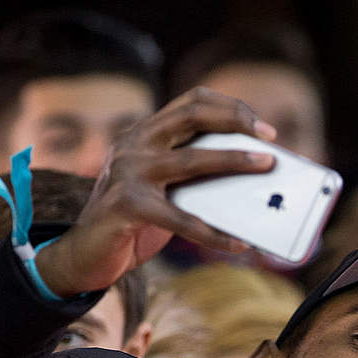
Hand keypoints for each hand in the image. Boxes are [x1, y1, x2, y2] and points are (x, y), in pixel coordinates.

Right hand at [36, 88, 278, 296]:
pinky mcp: (125, 205)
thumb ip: (198, 179)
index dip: (231, 108)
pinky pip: (181, 219)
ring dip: (234, 161)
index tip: (265, 129)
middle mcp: (134, 144)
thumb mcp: (168, 191)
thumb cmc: (136, 222)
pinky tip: (238, 243)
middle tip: (271, 142)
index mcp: (146, 134)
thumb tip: (257, 182)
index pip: (192, 102)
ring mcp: (127, 172)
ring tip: (267, 168)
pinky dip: (213, 233)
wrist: (86, 255)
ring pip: (191, 160)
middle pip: (192, 116)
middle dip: (237, 122)